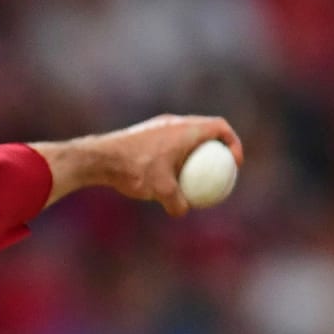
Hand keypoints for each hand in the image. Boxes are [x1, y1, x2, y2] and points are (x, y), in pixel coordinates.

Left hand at [33, 114, 242, 215]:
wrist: (98, 158)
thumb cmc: (134, 170)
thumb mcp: (160, 190)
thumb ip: (177, 202)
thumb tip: (183, 210)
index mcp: (185, 128)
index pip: (220, 127)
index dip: (233, 142)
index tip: (234, 163)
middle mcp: (173, 122)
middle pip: (205, 130)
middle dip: (216, 147)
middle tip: (219, 169)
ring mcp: (157, 126)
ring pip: (185, 136)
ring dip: (194, 152)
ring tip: (195, 176)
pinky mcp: (144, 134)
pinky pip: (168, 143)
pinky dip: (176, 156)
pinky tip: (169, 177)